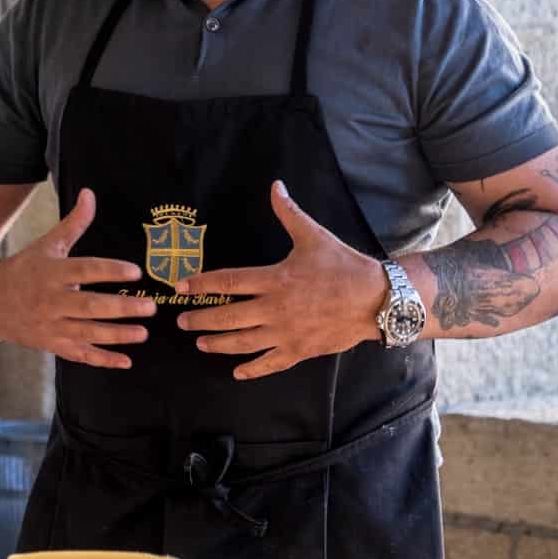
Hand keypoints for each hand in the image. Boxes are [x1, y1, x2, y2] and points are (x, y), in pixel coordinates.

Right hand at [0, 187, 154, 368]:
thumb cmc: (25, 269)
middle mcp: (51, 301)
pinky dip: (102, 360)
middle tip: (151, 307)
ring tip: (143, 333)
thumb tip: (90, 193)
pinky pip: (79, 355)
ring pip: (87, 334)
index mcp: (52, 272)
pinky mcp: (51, 344)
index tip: (136, 271)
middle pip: (90, 306)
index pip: (85, 270)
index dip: (110, 270)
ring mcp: (50, 326)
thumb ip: (73, 223)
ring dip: (117, 335)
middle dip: (122, 308)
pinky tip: (126, 361)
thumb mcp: (48, 245)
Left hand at [174, 180, 382, 378]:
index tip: (181, 288)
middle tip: (182, 322)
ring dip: (218, 344)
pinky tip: (238, 371)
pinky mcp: (299, 351)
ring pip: (243, 343)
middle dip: (201, 320)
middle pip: (228, 317)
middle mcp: (275, 309)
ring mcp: (286, 333)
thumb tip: (276, 187)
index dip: (201, 285)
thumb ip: (289, 213)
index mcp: (275, 279)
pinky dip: (252, 369)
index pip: (228, 282)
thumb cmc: (344, 266)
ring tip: (201, 343)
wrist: (376, 300)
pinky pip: (270, 363)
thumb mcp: (314, 236)